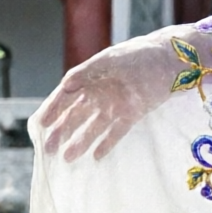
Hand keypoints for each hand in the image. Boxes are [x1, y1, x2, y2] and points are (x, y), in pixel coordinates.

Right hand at [38, 32, 186, 161]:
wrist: (171, 60)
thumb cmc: (140, 55)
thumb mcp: (111, 61)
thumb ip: (87, 72)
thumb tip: (64, 85)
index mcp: (91, 78)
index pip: (65, 97)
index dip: (52, 110)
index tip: (40, 125)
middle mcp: (100, 94)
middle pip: (75, 115)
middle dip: (61, 132)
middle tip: (48, 149)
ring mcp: (115, 105)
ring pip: (93, 127)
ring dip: (80, 142)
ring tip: (68, 157)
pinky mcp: (132, 115)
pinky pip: (116, 133)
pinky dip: (106, 144)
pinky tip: (95, 157)